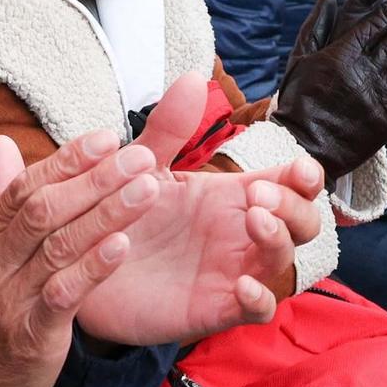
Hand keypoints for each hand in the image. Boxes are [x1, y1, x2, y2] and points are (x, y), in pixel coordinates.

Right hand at [0, 128, 165, 386]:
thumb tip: (1, 145)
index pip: (26, 186)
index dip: (69, 161)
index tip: (108, 138)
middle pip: (45, 208)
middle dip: (96, 179)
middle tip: (140, 157)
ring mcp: (8, 296)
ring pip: (59, 245)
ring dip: (106, 214)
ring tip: (147, 190)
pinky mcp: (29, 333)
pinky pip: (63, 294)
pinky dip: (93, 268)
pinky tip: (122, 247)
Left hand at [77, 75, 323, 345]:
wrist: (80, 267)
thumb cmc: (122, 215)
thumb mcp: (142, 168)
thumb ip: (167, 129)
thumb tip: (190, 77)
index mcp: (233, 196)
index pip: (290, 184)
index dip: (306, 176)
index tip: (301, 169)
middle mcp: (242, 235)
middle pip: (302, 222)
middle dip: (294, 207)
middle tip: (259, 194)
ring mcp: (235, 272)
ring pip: (284, 263)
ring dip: (279, 240)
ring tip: (255, 220)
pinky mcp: (216, 309)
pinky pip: (257, 309)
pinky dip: (258, 298)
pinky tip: (240, 283)